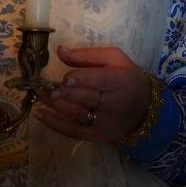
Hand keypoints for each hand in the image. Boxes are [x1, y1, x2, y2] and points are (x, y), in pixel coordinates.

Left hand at [32, 45, 149, 142]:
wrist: (145, 108)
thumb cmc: (127, 77)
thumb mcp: (114, 58)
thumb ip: (87, 54)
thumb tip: (60, 50)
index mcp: (120, 81)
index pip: (99, 80)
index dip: (81, 79)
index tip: (65, 78)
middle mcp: (114, 104)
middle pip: (86, 98)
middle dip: (64, 93)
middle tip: (45, 87)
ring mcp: (106, 123)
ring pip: (77, 115)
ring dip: (55, 106)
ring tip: (41, 95)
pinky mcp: (98, 136)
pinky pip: (74, 132)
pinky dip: (54, 124)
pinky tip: (40, 114)